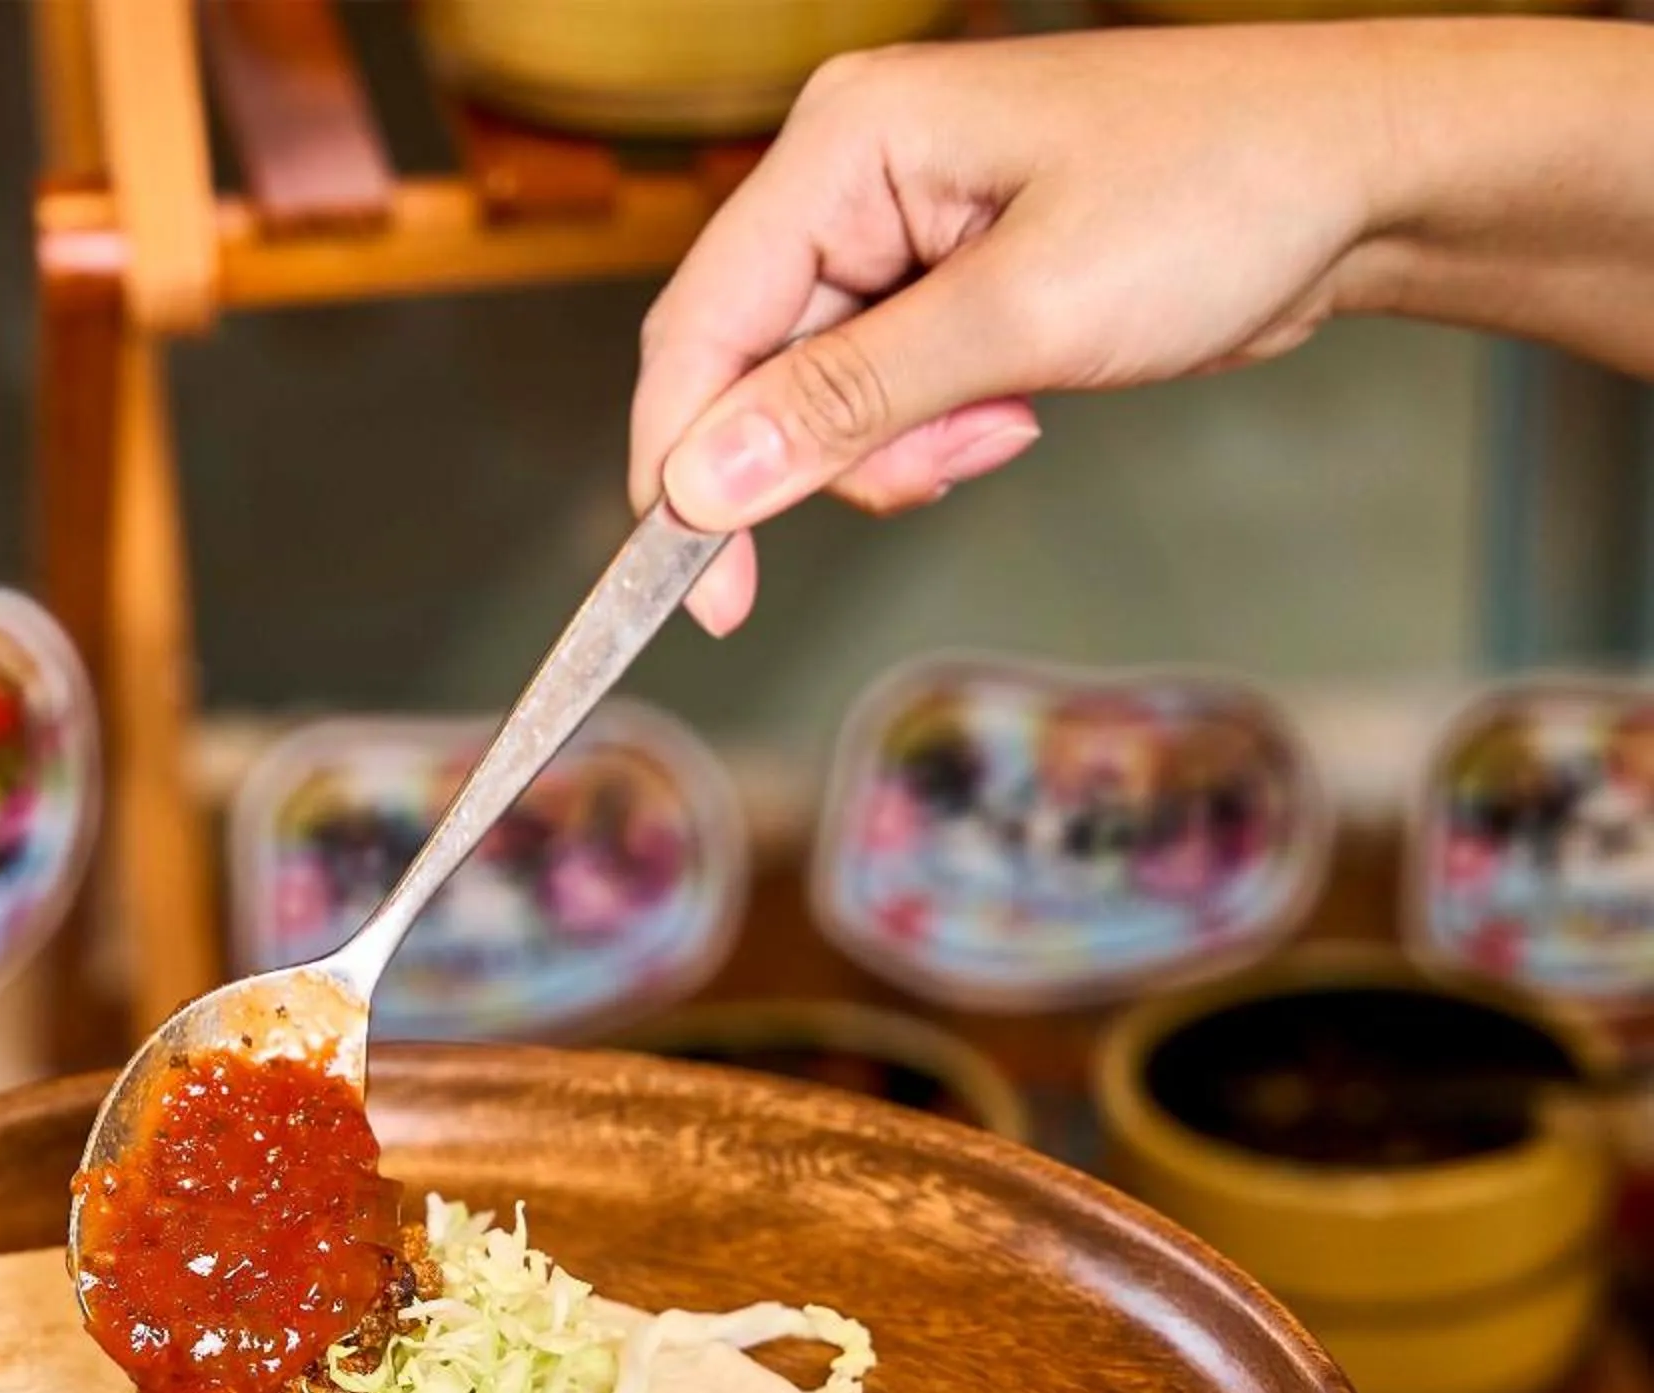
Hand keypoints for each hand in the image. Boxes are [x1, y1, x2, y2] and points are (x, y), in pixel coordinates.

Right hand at [638, 18, 1653, 634]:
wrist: (1369, 177)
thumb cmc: (1224, 196)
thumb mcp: (1023, 315)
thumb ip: (849, 403)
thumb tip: (703, 483)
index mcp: (846, 141)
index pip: (699, 325)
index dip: (684, 465)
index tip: (703, 589)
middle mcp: (850, 173)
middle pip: (748, 367)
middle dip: (832, 451)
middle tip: (944, 469)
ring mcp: (894, 224)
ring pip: (814, 396)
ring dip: (897, 447)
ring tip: (1008, 423)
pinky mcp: (941, 273)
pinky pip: (878, 389)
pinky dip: (933, 430)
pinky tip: (1015, 409)